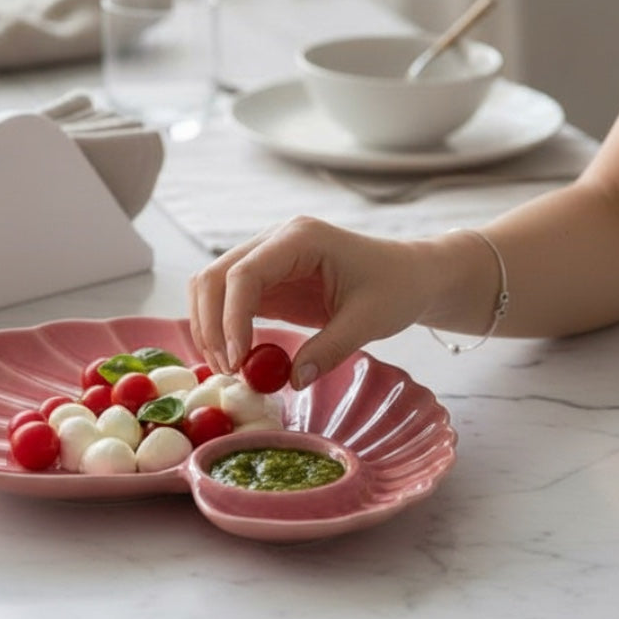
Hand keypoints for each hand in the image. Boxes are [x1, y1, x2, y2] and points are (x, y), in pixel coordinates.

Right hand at [188, 215, 428, 387]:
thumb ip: (329, 350)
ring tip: (229, 368)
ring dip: (210, 327)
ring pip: (212, 286)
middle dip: (211, 325)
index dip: (231, 318)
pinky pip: (228, 300)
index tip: (237, 360)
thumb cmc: (395, 287)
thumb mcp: (368, 321)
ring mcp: (267, 258)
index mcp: (301, 238)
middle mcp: (275, 241)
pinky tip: (236, 358)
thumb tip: (292, 380)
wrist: (409, 275)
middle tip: (227, 370)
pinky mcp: (268, 280)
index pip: (245, 273)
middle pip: (215, 276)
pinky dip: (222, 328)